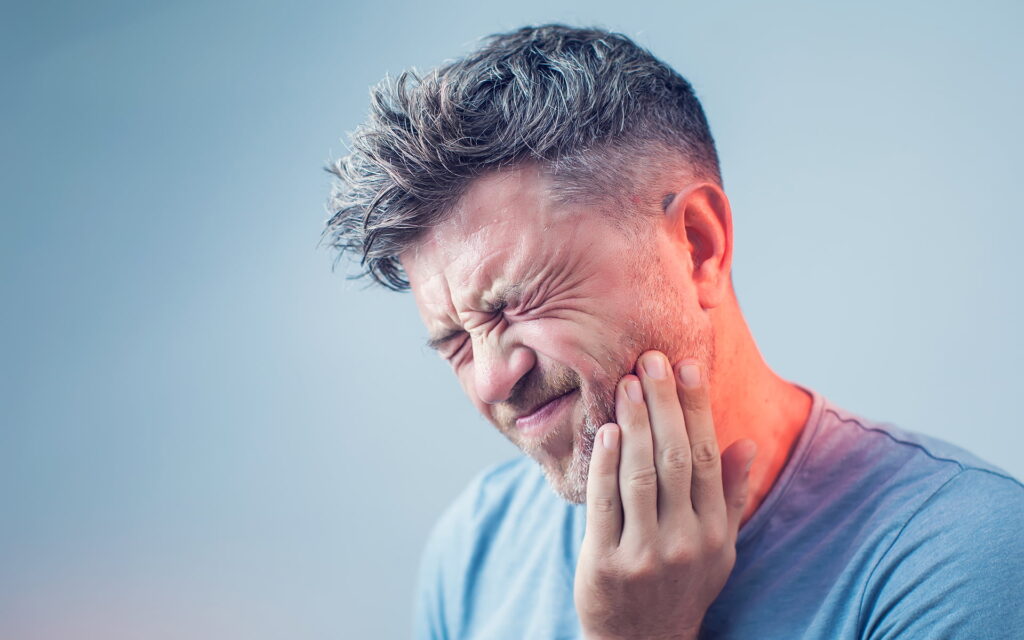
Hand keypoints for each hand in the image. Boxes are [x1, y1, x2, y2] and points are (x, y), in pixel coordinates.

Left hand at [574, 350, 756, 639]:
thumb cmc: (683, 585)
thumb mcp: (720, 548)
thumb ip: (731, 495)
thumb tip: (748, 442)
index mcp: (715, 532)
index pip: (709, 458)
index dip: (698, 409)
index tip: (689, 366)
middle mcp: (685, 541)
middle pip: (677, 459)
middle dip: (664, 404)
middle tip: (651, 359)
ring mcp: (645, 554)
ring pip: (641, 477)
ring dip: (635, 425)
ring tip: (628, 384)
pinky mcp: (605, 564)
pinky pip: (605, 505)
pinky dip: (604, 465)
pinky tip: (605, 430)